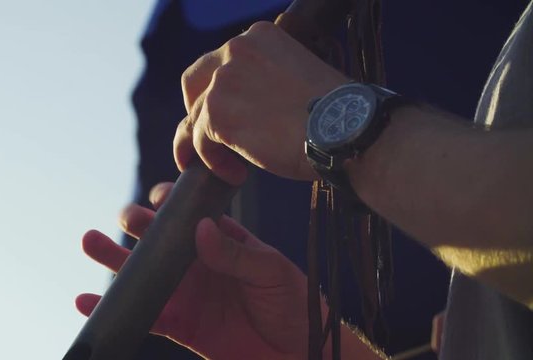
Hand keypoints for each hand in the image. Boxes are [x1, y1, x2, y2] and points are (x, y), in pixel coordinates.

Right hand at [76, 182, 312, 359]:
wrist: (298, 352)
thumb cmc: (294, 302)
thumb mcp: (271, 271)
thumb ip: (235, 252)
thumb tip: (200, 227)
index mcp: (222, 240)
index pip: (191, 213)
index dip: (172, 202)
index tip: (160, 198)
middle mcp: (198, 262)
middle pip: (160, 237)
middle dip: (139, 223)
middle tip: (128, 218)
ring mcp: (186, 292)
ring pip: (143, 272)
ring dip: (115, 259)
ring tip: (90, 241)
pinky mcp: (179, 324)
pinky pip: (143, 314)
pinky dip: (116, 308)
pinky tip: (88, 302)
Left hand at [174, 21, 348, 184]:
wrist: (346, 129)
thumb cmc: (334, 115)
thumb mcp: (296, 80)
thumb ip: (264, 82)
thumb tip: (244, 110)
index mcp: (259, 37)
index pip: (221, 61)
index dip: (216, 90)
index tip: (225, 113)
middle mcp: (236, 49)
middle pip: (194, 82)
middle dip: (195, 111)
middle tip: (203, 138)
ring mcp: (223, 81)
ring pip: (195, 117)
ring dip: (207, 146)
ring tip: (230, 168)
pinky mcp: (218, 114)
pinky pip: (200, 142)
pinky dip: (214, 162)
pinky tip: (237, 176)